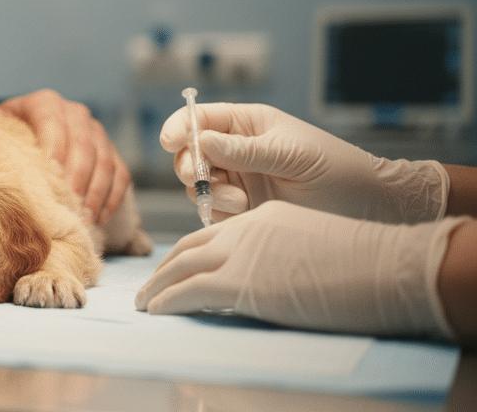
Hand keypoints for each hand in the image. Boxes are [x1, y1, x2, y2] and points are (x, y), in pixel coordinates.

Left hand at [0, 89, 129, 222]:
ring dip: (95, 191)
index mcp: (43, 103)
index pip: (52, 120)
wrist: (24, 140)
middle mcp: (74, 113)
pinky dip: (111, 197)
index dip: (53, 147)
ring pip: (105, 160)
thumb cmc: (2, 139)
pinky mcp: (111, 153)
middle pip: (84, 142)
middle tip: (67, 204)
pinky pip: (120, 174)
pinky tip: (97, 218)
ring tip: (82, 216)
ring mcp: (96, 133)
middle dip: (76, 176)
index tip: (48, 176)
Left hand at [136, 200, 461, 340]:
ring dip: (157, 287)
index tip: (175, 267)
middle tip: (149, 286)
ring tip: (145, 302)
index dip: (189, 251)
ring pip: (180, 268)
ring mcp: (239, 254)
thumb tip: (274, 276)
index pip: (213, 233)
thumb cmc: (366, 263)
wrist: (385, 266)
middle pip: (188, 248)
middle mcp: (244, 230)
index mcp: (263, 219)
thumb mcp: (313, 244)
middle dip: (165, 268)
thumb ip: (283, 253)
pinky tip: (156, 311)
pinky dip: (167, 301)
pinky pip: (188, 291)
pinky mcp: (238, 281)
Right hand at [162, 102, 447, 224]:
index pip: (199, 118)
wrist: (365, 208)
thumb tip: (201, 140)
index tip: (172, 142)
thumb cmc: (335, 169)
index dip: (179, 127)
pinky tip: (244, 212)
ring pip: (197, 184)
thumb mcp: (289, 153)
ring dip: (209, 192)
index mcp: (247, 124)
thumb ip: (244, 149)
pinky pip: (211, 209)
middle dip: (189, 165)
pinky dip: (218, 211)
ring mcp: (237, 180)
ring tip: (240, 201)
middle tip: (202, 178)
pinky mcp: (241, 209)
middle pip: (189, 153)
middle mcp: (235, 150)